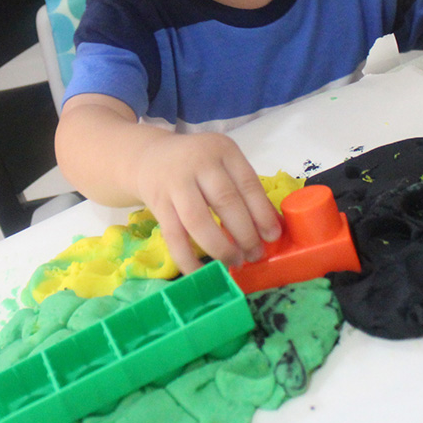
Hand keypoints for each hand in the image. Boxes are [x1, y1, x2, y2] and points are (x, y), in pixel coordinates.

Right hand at [131, 131, 282, 273]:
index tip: (273, 236)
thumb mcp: (222, 164)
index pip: (247, 183)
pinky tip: (200, 272)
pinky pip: (173, 236)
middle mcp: (198, 162)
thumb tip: (272, 228)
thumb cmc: (196, 166)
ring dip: (220, 247)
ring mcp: (175, 183)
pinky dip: (187, 258)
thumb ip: (243, 190)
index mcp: (222, 150)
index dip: (262, 213)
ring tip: (235, 262)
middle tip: (255, 254)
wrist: (149, 158)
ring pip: (198, 220)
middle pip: (225, 201)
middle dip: (245, 234)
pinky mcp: (158, 203)